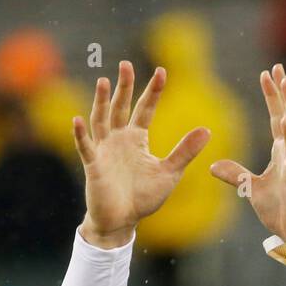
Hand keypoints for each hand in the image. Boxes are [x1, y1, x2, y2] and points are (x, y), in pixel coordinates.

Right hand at [72, 61, 210, 247]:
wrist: (122, 221)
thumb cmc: (143, 198)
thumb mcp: (169, 173)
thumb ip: (185, 151)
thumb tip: (207, 130)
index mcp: (137, 139)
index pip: (145, 109)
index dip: (153, 91)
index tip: (162, 71)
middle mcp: (119, 139)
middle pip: (121, 107)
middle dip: (124, 87)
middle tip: (126, 64)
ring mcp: (104, 150)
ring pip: (101, 120)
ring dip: (102, 102)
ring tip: (104, 81)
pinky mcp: (94, 166)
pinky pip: (86, 147)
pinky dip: (81, 135)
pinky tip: (78, 120)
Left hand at [210, 63, 285, 270]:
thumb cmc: (283, 213)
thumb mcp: (251, 190)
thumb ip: (235, 174)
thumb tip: (214, 165)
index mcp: (282, 155)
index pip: (277, 119)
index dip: (273, 97)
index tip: (267, 75)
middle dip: (282, 92)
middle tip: (276, 68)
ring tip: (284, 81)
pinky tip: (284, 120)